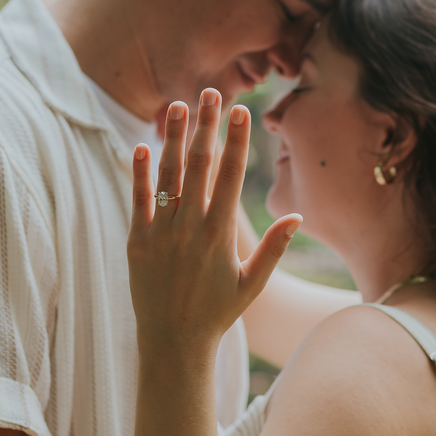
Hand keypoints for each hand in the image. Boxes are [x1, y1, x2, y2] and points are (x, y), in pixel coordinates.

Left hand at [128, 89, 300, 348]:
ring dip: (174, 138)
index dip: (235, 140)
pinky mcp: (137, 242)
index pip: (230, 175)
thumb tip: (298, 216)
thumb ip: (274, 248)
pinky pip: (138, 200)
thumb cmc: (218, 313)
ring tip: (178, 106)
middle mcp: (190, 229)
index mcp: (220, 235)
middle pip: (200, 165)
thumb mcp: (252, 283)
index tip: (240, 111)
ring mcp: (161, 234)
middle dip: (207, 126)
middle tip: (211, 92)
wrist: (174, 343)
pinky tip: (143, 145)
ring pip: (168, 175)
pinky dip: (140, 172)